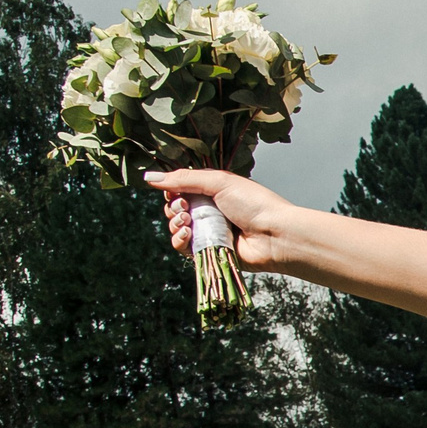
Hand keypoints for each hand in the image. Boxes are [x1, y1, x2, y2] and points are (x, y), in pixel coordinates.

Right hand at [146, 169, 292, 268]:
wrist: (276, 235)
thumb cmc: (254, 204)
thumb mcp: (218, 182)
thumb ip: (183, 179)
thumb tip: (149, 176)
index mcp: (213, 192)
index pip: (180, 190)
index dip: (172, 191)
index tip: (174, 192)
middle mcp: (211, 211)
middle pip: (175, 210)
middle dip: (173, 208)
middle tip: (185, 208)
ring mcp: (210, 232)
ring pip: (176, 229)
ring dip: (175, 224)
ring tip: (187, 222)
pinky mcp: (210, 251)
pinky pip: (184, 247)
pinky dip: (180, 240)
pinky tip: (188, 234)